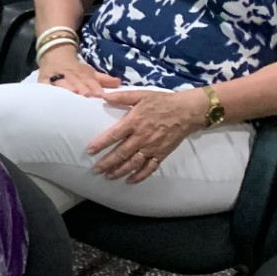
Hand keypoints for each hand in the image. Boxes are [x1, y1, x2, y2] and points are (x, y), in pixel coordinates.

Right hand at [38, 49, 120, 96]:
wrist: (53, 54)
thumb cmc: (74, 69)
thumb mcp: (89, 72)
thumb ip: (103, 79)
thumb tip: (120, 83)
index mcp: (82, 73)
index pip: (89, 80)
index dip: (94, 87)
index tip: (100, 95)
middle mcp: (69, 74)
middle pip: (76, 81)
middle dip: (81, 88)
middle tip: (87, 95)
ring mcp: (55, 77)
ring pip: (62, 82)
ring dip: (67, 88)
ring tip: (72, 94)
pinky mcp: (43, 81)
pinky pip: (46, 86)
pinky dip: (49, 91)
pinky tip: (53, 97)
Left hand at [86, 87, 204, 182]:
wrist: (186, 111)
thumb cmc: (162, 102)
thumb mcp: (141, 94)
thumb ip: (122, 96)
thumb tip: (103, 96)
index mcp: (135, 122)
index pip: (114, 135)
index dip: (101, 144)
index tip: (90, 150)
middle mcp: (142, 137)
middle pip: (122, 153)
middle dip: (107, 162)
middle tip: (96, 170)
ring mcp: (152, 147)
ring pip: (133, 163)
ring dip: (120, 171)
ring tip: (108, 176)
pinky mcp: (162, 154)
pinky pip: (149, 168)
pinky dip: (140, 176)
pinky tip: (130, 180)